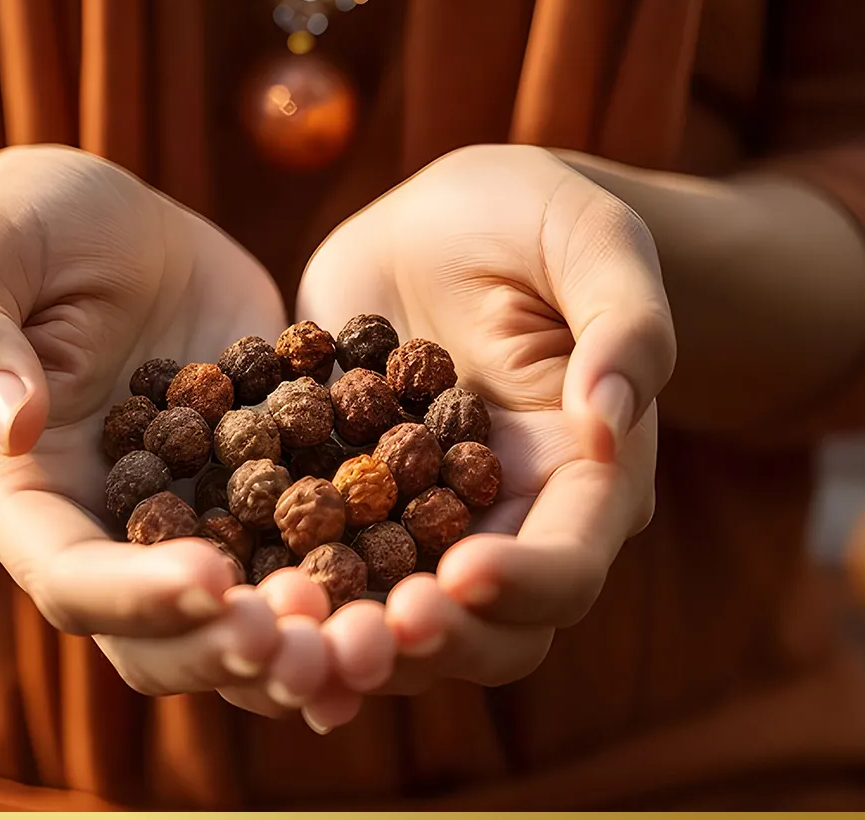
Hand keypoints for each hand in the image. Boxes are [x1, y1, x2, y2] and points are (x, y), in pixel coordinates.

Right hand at [0, 145, 331, 710]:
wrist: (110, 224)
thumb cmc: (28, 222)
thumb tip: (9, 426)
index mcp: (19, 495)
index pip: (69, 577)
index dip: (136, 595)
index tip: (216, 581)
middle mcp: (102, 531)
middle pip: (156, 638)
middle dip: (230, 651)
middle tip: (311, 646)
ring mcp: (184, 519)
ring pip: (235, 621)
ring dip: (300, 648)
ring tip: (371, 644)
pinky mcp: (253, 490)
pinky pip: (297, 555)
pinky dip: (347, 588)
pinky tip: (414, 600)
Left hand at [294, 145, 676, 729]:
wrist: (441, 220)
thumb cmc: (532, 216)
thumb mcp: (592, 240)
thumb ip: (624, 320)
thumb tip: (611, 418)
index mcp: (585, 476)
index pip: (571, 563)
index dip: (525, 584)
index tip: (459, 575)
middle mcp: (510, 522)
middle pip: (490, 631)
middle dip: (429, 645)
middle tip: (358, 640)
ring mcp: (427, 525)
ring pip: (400, 625)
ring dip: (349, 647)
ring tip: (287, 637)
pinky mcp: (353, 505)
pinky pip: (326, 572)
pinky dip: (292, 603)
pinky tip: (240, 619)